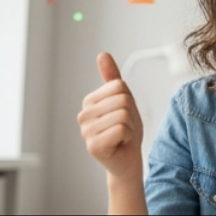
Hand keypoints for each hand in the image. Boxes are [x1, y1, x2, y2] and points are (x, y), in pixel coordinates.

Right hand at [78, 53, 144, 178]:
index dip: (129, 101)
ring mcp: (86, 131)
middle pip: (122, 100)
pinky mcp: (93, 145)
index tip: (124, 115)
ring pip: (122, 115)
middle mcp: (84, 115)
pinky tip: (120, 144)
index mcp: (89, 101)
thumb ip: (112, 78)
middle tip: (124, 128)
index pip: (119, 86)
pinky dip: (128, 137)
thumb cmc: (126, 131)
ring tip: (122, 136)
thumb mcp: (123, 100)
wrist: (128, 160)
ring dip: (130, 128)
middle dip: (131, 115)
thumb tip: (102, 54)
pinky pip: (121, 129)